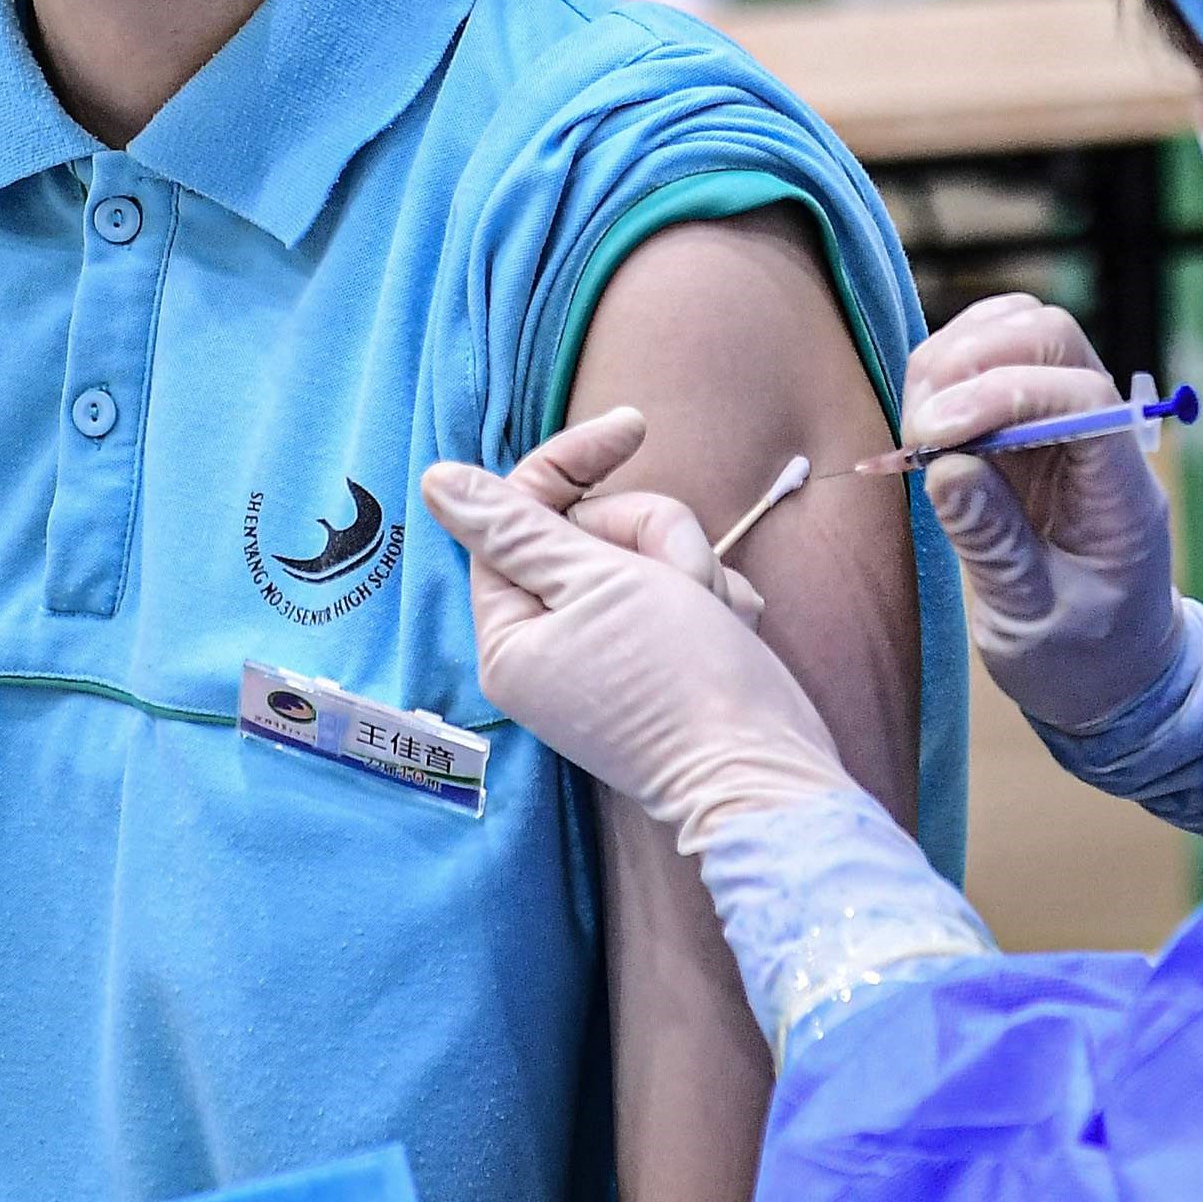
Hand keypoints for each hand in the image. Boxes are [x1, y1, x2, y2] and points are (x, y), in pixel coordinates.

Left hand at [422, 410, 849, 851]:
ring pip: (642, 555)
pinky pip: (677, 595)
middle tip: (685, 578)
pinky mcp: (656, 662)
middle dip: (651, 536)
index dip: (576, 466)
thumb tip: (438, 482)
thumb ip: (516, 528)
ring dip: (689, 570)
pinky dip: (710, 603)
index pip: (520, 512)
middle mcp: (549, 647)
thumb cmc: (678, 679)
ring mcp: (605, 655)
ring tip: (716, 616)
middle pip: (589, 531)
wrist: (765, 772)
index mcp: (512, 633)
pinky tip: (731, 632)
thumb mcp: (595, 582)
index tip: (633, 429)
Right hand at [901, 295, 1182, 734]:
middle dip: (974, 360)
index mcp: (1121, 490)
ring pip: (1015, 333)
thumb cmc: (1083, 659)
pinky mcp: (1023, 428)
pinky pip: (987, 362)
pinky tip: (923, 420)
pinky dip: (945, 369)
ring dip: (953, 359)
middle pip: (1051, 336)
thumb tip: (947, 469)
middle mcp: (1097, 437)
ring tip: (917, 430)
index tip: (935, 437)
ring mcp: (1061, 424)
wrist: (1112, 676)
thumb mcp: (1035, 620)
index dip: (1004, 394)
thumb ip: (993, 544)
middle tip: (920, 429)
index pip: (1081, 395)